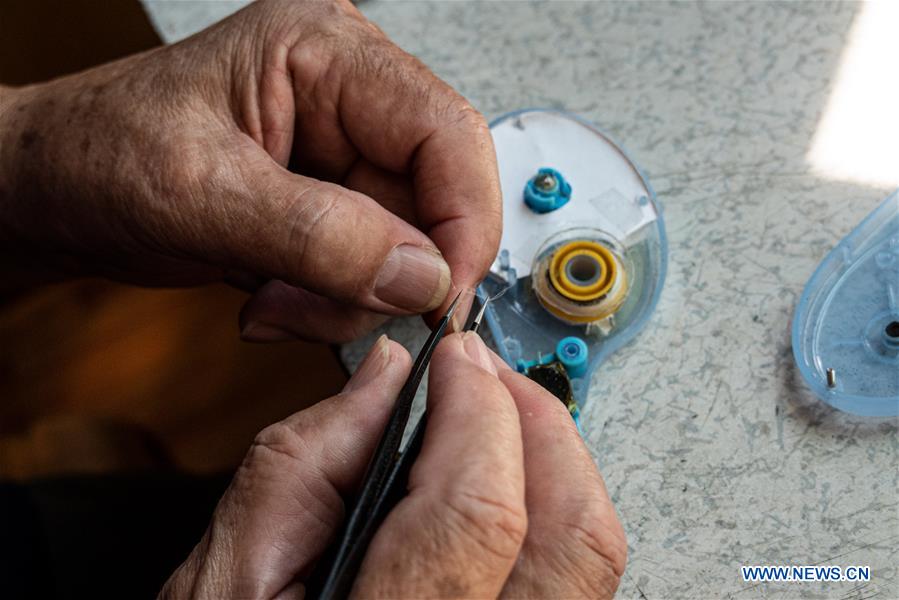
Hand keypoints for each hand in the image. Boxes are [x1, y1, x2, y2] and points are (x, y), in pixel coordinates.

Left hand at [0, 0, 500, 340]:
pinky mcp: (330, 205)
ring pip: (405, 250)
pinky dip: (331, 305)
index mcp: (328, 54)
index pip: (447, 133)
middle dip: (385, 276)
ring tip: (274, 304)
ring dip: (349, 299)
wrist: (52, 188)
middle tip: (321, 309)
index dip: (462, 222)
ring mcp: (342, 156)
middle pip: (434, 200)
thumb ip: (319, 236)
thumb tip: (421, 277)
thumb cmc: (98, 153)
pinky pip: (369, 271)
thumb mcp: (200, 193)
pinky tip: (273, 300)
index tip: (441, 298)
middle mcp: (349, 99)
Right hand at [162, 334, 625, 597]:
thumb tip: (386, 379)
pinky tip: (504, 480)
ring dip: (552, 462)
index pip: (476, 511)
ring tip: (496, 416)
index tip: (455, 359)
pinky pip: (573, 578)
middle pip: (570, 535)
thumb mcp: (227, 573)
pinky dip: (550, 510)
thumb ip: (305, 462)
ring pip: (587, 557)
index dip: (477, 411)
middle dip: (538, 425)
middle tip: (488, 376)